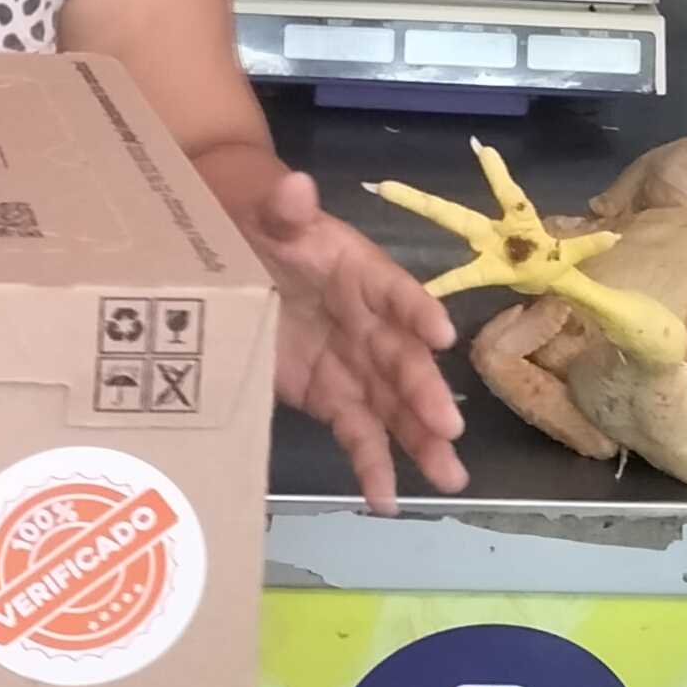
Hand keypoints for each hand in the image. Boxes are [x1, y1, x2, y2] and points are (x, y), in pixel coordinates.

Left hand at [237, 166, 468, 515]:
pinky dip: (373, 467)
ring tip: (448, 479)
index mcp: (363, 273)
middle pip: (403, 360)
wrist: (238, 244)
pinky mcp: (331, 397)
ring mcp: (355, 365)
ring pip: (394, 407)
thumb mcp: (267, 210)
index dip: (417, 311)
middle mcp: (371, 323)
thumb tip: (295, 187)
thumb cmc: (260, 221)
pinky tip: (387, 500)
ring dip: (420, 442)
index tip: (440, 335)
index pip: (396, 291)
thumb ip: (284, 208)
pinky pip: (358, 434)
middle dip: (425, 393)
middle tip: (446, 427)